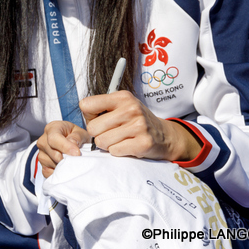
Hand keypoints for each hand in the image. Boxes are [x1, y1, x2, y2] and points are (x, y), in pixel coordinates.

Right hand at [36, 121, 90, 177]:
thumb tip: (73, 148)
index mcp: (52, 128)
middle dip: (67, 158)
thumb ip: (77, 137)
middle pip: (53, 153)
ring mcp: (41, 154)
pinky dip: (58, 172)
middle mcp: (43, 140)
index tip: (77, 153)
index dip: (65, 147)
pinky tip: (65, 167)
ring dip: (63, 165)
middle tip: (77, 159)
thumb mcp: (80, 132)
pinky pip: (48, 172)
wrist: (70, 142)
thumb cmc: (75, 135)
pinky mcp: (42, 165)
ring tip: (71, 161)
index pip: (53, 138)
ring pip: (51, 163)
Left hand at [80, 91, 200, 160]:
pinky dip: (118, 151)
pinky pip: (114, 151)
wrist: (165, 135)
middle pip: (92, 128)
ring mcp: (138, 126)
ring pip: (102, 142)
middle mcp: (130, 108)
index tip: (98, 119)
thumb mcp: (122, 106)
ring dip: (108, 144)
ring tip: (121, 139)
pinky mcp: (142, 143)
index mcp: (122, 97)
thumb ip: (102, 108)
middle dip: (98, 134)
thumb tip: (83, 115)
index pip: (86, 105)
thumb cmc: (137, 121)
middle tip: (111, 132)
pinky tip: (128, 145)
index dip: (89, 116)